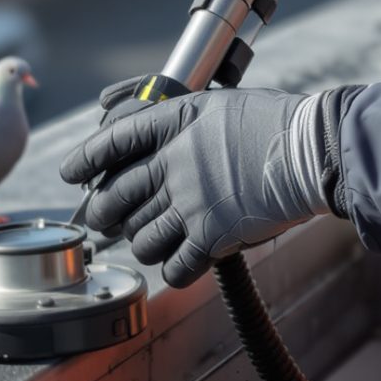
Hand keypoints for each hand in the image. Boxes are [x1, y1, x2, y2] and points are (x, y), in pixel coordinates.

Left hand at [59, 87, 342, 288]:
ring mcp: (190, 202)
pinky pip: (174, 268)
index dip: (86, 158)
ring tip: (153, 241)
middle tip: (103, 221)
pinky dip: (174, 271)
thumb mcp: (221, 109)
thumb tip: (170, 149)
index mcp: (175, 124)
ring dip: (144, 244)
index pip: (114, 141)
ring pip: (142, 239)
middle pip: (117, 197)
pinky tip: (181, 265)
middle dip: (103, 213)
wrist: (311, 151)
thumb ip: (188, 129)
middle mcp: (174, 163)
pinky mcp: (211, 236)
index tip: (69, 172)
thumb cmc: (277, 125)